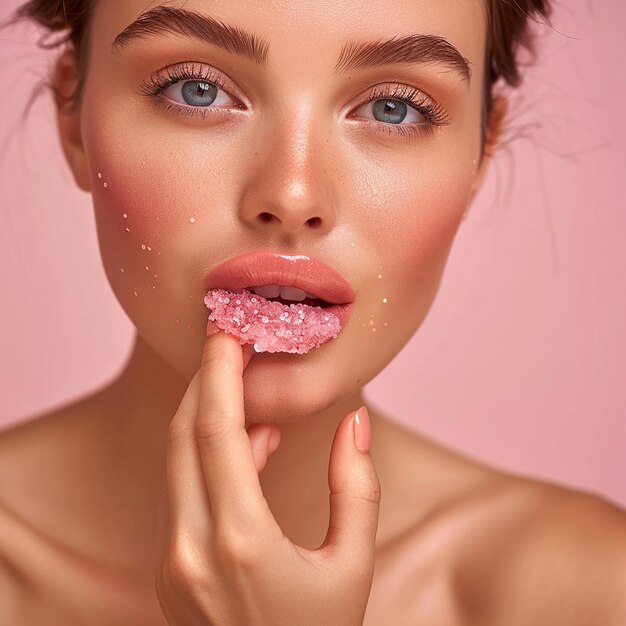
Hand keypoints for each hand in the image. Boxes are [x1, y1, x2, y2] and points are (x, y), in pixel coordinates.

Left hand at [155, 328, 380, 625]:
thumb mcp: (353, 564)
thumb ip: (356, 487)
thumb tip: (354, 421)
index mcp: (239, 540)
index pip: (215, 429)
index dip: (219, 371)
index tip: (229, 330)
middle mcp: (190, 546)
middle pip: (184, 433)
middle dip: (205, 378)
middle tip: (230, 339)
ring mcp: (171, 560)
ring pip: (177, 459)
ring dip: (208, 414)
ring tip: (250, 387)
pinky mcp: (169, 567)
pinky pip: (183, 488)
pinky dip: (210, 453)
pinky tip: (250, 442)